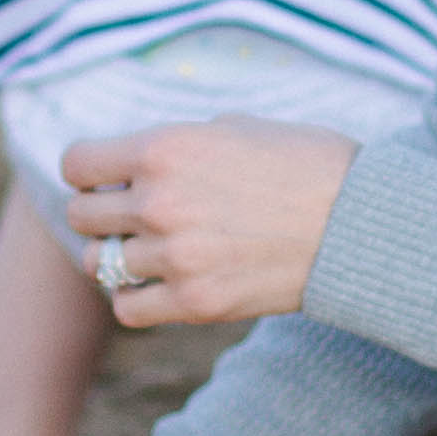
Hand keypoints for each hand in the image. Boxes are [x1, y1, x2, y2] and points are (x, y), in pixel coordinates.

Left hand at [57, 117, 354, 330]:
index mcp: (164, 148)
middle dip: (101, 214)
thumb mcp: (235, 127)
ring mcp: (176, 256)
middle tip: (130, 216)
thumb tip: (133, 161)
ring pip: (99, 264)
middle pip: (82, 216)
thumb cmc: (305, 164)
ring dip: (119, 257)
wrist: (360, 222)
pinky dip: (137, 297)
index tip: (102, 178)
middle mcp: (159, 202)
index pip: (76, 164)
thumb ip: (176, 145)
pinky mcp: (196, 302)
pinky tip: (161, 284)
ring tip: (150, 250)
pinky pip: (127, 308)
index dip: (87, 171)